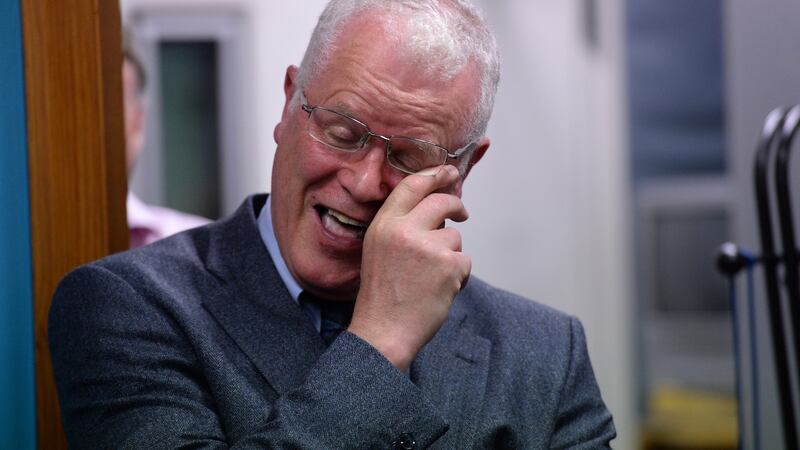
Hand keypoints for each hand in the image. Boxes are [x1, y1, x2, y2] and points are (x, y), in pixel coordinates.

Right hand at [348, 165, 470, 369]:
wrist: (384, 330)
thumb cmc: (383, 294)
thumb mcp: (378, 249)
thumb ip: (401, 225)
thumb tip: (436, 205)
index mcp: (383, 224)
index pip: (412, 185)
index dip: (435, 174)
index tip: (448, 172)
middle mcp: (404, 230)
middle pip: (442, 202)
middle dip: (456, 205)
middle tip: (462, 213)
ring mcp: (428, 247)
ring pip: (455, 237)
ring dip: (451, 255)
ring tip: (430, 277)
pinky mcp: (448, 265)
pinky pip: (464, 260)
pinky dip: (458, 275)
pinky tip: (439, 289)